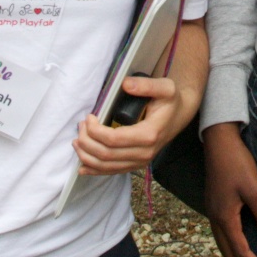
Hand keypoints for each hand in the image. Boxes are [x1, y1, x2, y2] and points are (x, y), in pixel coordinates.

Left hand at [73, 73, 197, 175]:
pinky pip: (112, 172)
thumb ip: (146, 85)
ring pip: (107, 166)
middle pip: (106, 155)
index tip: (89, 117)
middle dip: (87, 141)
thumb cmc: (170, 101)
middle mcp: (144, 153)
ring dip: (87, 156)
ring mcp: (140, 162)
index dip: (95, 131)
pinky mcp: (135, 164)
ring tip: (77, 141)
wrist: (179, 115)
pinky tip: (82, 167)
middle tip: (81, 126)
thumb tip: (125, 84)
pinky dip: (95, 170)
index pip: (113, 140)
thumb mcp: (165, 87)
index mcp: (149, 135)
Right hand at [203, 123, 256, 256]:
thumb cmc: (238, 164)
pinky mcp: (215, 205)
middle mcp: (215, 219)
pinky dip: (230, 249)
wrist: (219, 141)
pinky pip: (222, 236)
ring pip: (224, 246)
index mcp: (225, 218)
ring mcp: (213, 212)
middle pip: (230, 254)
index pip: (241, 252)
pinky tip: (234, 251)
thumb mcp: (256, 191)